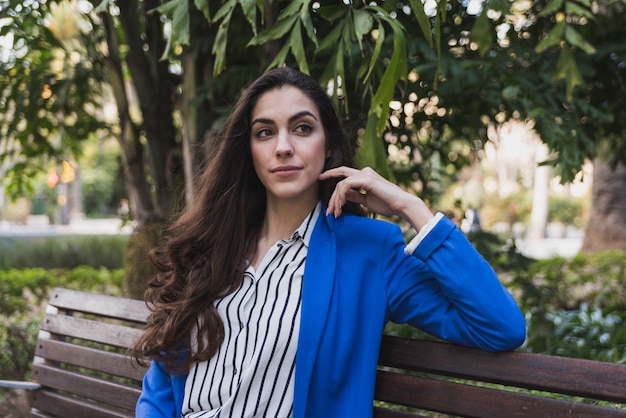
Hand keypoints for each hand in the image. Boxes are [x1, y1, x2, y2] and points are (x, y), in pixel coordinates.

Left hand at [319, 166, 434, 229]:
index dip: (331, 174)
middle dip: (332, 196)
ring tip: (336, 213)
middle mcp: (364, 172)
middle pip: (340, 178)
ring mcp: (365, 174)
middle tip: (329, 212)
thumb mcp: (366, 200)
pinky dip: (341, 196)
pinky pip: (346, 186)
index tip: (320, 179)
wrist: (402, 205)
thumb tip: (342, 195)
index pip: (344, 174)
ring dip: (336, 200)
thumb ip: (354, 196)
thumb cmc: (387, 204)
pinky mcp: (366, 179)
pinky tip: (341, 206)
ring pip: (341, 184)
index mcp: (364, 175)